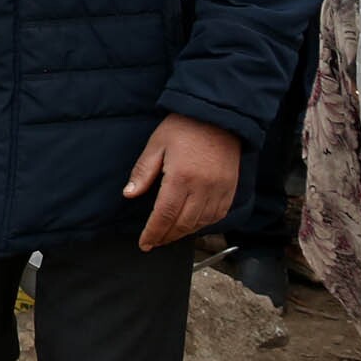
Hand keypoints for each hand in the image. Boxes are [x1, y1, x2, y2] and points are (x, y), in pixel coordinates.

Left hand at [124, 113, 240, 249]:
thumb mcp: (156, 145)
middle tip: (154, 241)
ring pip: (200, 223)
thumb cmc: (184, 127)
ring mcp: (219, 190)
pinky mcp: (230, 189)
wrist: (218, 116)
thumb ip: (143, 172)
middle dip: (166, 236)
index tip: (145, 244)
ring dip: (183, 233)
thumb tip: (129, 194)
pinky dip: (203, 224)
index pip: (165, 215)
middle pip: (183, 224)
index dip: (153, 233)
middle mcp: (203, 187)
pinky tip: (192, 225)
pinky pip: (217, 216)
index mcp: (181, 177)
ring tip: (169, 235)